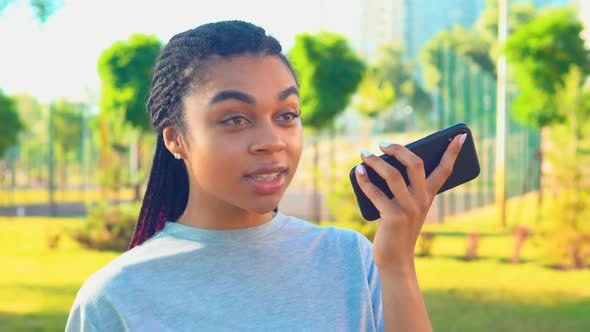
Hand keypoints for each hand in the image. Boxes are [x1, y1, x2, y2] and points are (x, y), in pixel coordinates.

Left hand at [354, 134, 464, 272]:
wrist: (396, 259)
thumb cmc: (400, 230)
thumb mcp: (408, 208)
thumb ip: (405, 189)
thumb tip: (385, 162)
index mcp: (429, 196)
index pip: (445, 170)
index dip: (453, 152)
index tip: (460, 135)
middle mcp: (422, 201)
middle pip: (415, 164)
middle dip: (398, 149)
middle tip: (382, 143)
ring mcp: (408, 209)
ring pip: (392, 175)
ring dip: (375, 161)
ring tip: (363, 153)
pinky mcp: (393, 217)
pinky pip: (375, 192)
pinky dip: (364, 180)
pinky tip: (358, 171)